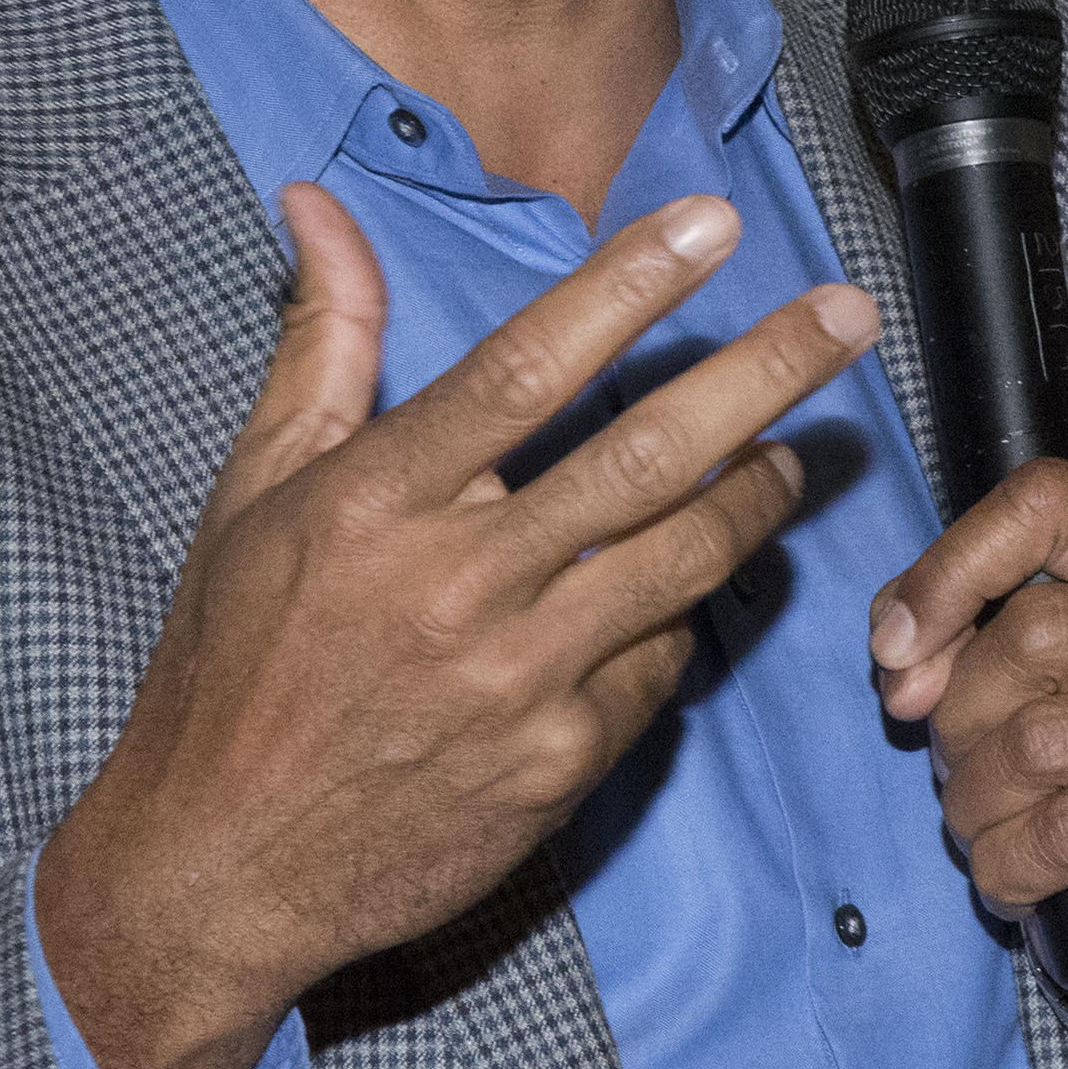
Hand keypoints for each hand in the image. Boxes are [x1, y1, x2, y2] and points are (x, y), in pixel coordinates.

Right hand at [39, 181, 879, 1068]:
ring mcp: (520, 682)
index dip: (628, 287)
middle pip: (646, 458)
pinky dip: (683, 612)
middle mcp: (458, 586)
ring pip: (682, 561)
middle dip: (763, 373)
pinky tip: (689, 583)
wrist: (221, 863)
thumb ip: (322, 341)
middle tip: (847, 316)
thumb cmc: (233, 661)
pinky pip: (660, 665)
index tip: (711, 225)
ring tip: (795, 449)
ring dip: (758, 494)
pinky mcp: (560, 765)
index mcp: (375, 503)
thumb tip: (320, 206)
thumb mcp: (254, 489)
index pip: (526, 369)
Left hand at [867, 460, 1067, 1060]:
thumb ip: (952, 620)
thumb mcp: (1026, 659)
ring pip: (1036, 741)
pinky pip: (1065, 831)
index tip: (895, 646)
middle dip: (959, 716)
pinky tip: (1023, 875)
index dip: (950, 570)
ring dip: (976, 801)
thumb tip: (898, 648)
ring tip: (989, 822)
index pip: (1049, 503)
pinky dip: (1010, 865)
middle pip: (1031, 631)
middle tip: (960, 766)